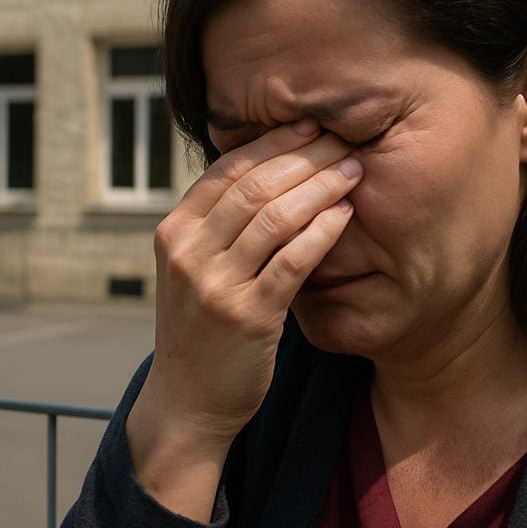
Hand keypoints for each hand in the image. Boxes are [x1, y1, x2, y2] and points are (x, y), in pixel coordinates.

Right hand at [139, 119, 362, 448]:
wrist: (187, 403)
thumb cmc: (199, 331)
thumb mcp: (190, 271)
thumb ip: (214, 227)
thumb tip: (262, 172)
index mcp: (173, 233)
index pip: (226, 170)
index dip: (272, 142)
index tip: (310, 125)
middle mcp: (188, 253)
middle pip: (254, 186)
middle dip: (305, 157)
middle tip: (344, 141)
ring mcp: (215, 285)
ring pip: (275, 217)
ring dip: (321, 187)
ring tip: (353, 171)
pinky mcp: (248, 316)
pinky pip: (292, 262)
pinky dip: (322, 232)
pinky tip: (346, 215)